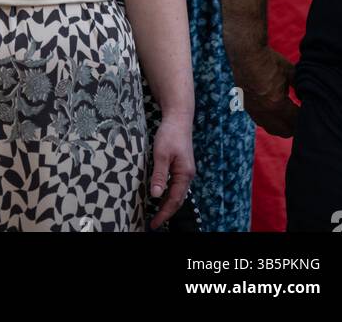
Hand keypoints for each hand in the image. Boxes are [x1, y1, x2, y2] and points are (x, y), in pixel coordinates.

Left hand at [148, 113, 195, 229]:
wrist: (178, 117)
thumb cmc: (170, 134)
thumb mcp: (161, 154)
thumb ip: (159, 175)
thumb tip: (155, 195)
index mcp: (184, 174)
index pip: (174, 200)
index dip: (164, 213)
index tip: (155, 224)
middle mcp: (187, 175)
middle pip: (178, 200)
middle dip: (166, 212)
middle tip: (154, 223)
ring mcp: (185, 170)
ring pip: (177, 193)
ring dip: (168, 204)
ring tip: (156, 214)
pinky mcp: (181, 165)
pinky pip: (176, 185)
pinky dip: (169, 194)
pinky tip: (161, 195)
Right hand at [232, 47, 298, 137]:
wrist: (246, 52)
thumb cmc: (269, 61)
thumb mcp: (290, 72)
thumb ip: (300, 87)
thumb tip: (307, 97)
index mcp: (277, 104)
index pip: (295, 121)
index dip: (305, 120)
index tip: (311, 117)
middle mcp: (264, 111)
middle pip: (284, 131)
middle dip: (295, 127)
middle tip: (302, 121)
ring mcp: (254, 110)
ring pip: (271, 128)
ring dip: (281, 126)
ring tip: (290, 120)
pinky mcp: (246, 105)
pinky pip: (260, 121)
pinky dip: (270, 120)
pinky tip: (275, 113)